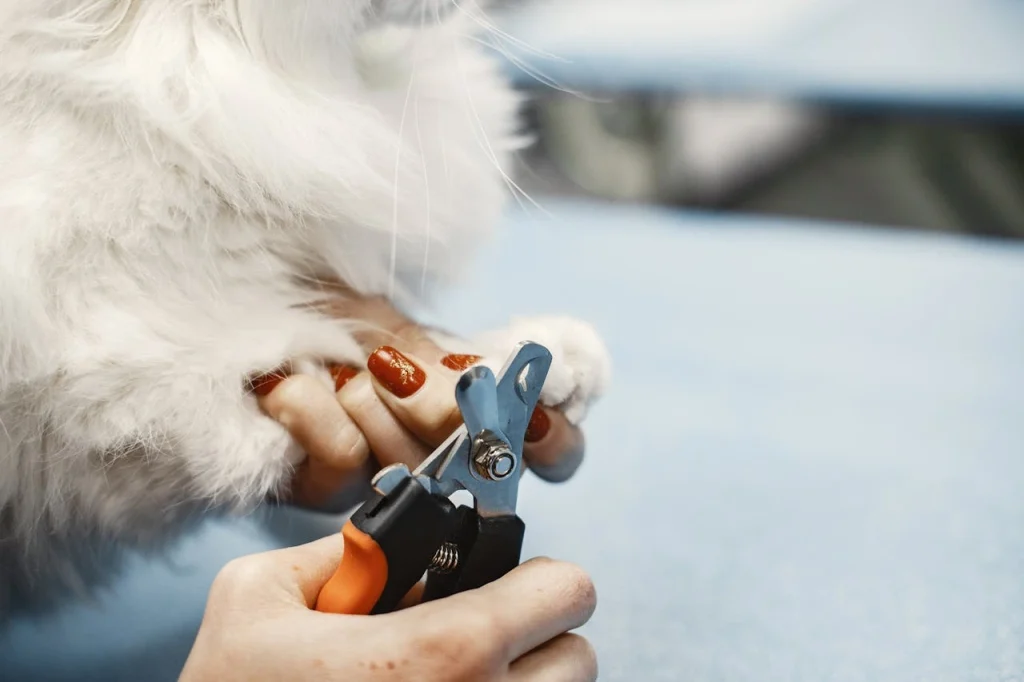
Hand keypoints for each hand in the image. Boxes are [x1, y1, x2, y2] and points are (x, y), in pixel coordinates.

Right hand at [179, 535, 597, 681]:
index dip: (537, 579)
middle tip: (475, 637)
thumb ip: (335, 549)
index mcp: (445, 653)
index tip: (505, 585)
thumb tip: (388, 541)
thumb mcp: (255, 598)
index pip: (566, 592)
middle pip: (578, 655)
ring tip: (449, 680)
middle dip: (534, 636)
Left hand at [251, 297, 585, 506]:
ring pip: (411, 461)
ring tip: (334, 370)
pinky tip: (288, 385)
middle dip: (433, 404)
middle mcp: (440, 454)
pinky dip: (313, 406)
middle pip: (477, 459)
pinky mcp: (323, 489)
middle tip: (388, 367)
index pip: (552, 446)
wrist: (246, 303)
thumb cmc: (331, 306)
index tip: (530, 416)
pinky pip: (342, 461)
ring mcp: (385, 477)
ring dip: (366, 397)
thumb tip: (494, 415)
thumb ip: (459, 375)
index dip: (551, 438)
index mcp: (476, 409)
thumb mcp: (406, 330)